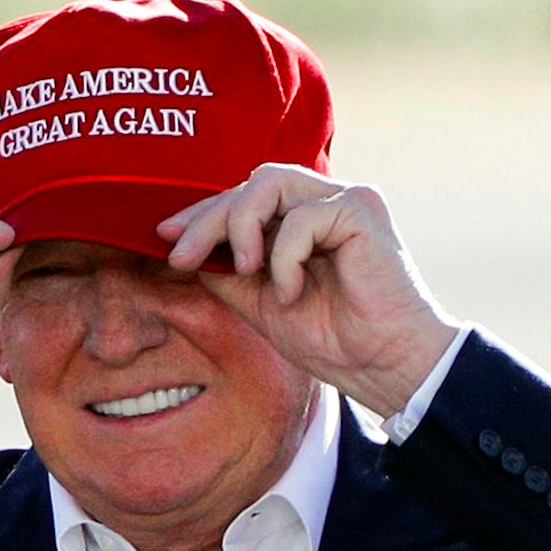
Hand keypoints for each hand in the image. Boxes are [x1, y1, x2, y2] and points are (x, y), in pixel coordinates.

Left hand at [157, 166, 460, 417]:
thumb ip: (230, 274)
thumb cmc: (336, 342)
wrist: (386, 367)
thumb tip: (184, 250)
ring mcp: (346, 200)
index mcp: (306, 220)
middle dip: (207, 219)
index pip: (244, 198)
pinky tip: (292, 292)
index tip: (164, 238)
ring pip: (269, 183)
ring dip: (243, 228)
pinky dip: (285, 258)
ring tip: (246, 272)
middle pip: (250, 184)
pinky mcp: (361, 210)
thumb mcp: (262, 305)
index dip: (201, 213)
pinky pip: (301, 218)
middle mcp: (326, 201)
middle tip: (180, 257)